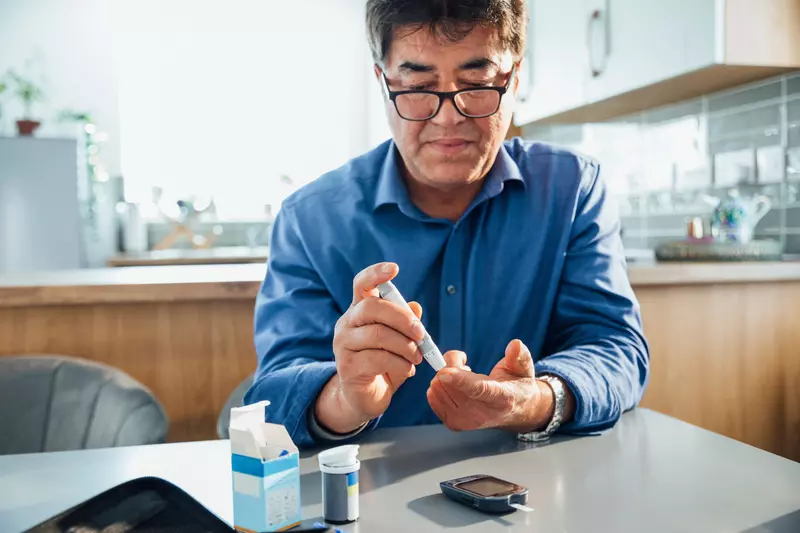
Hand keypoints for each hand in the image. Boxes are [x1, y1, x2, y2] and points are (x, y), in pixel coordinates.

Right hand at [314, 262, 424, 433]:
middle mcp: (346, 323)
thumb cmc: (382, 364)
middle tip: (421, 333)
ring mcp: (343, 345)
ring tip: (417, 357)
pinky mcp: (347, 367)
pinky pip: (378, 358)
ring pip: (378, 335)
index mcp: (358, 311)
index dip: (376, 273)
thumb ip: (406, 324)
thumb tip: (415, 306)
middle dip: (402, 318)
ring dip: (406, 346)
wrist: (363, 398)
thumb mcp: (399, 341)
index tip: (395, 269)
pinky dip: (401, 364)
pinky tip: (408, 370)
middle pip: (372, 307)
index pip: (361, 284)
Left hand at [427, 339, 554, 431]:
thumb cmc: (517, 386)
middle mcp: (482, 414)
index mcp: (502, 398)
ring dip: (445, 375)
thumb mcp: (523, 369)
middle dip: (452, 365)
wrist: (514, 411)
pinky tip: (455, 386)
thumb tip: (515, 344)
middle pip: (451, 386)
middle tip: (466, 365)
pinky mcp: (453, 424)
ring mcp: (466, 422)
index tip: (444, 371)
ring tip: (464, 377)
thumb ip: (519, 356)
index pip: (479, 390)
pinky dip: (439, 385)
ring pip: (438, 389)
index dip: (460, 380)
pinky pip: (432, 396)